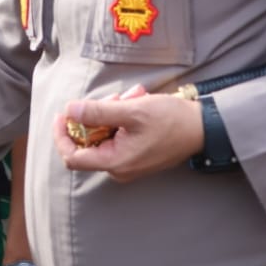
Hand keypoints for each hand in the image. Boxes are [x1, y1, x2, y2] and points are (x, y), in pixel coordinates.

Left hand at [53, 84, 202, 182]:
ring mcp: (128, 163)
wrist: (203, 128)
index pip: (73, 157)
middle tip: (116, 98)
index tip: (63, 114)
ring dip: (113, 112)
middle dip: (97, 115)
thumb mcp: (132, 111)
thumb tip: (70, 110)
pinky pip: (119, 135)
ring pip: (105, 134)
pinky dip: (123, 117)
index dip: (62, 135)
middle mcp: (119, 168)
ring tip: (133, 96)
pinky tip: (137, 102)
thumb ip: (98, 112)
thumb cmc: (170, 121)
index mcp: (115, 162)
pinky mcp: (136, 155)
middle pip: (90, 141)